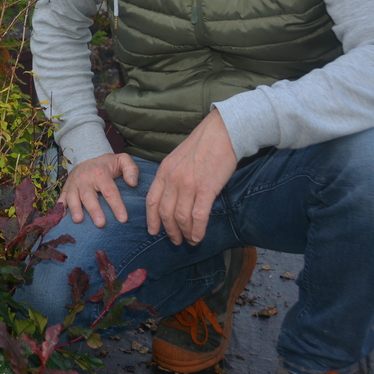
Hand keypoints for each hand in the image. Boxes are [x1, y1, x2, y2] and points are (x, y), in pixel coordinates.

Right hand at [57, 152, 140, 227]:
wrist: (88, 158)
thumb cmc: (108, 164)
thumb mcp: (122, 160)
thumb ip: (131, 169)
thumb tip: (133, 183)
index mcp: (100, 173)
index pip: (110, 191)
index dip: (116, 205)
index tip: (123, 219)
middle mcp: (85, 178)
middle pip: (89, 196)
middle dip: (94, 210)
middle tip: (101, 223)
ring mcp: (74, 184)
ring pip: (73, 197)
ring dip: (75, 209)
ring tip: (79, 220)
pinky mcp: (66, 188)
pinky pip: (62, 198)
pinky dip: (60, 207)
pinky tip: (62, 217)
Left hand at [145, 108, 237, 245]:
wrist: (221, 132)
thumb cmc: (202, 145)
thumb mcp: (178, 158)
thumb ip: (172, 175)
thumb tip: (172, 195)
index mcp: (164, 171)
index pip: (152, 200)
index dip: (152, 219)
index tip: (153, 231)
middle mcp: (173, 179)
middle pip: (165, 212)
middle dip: (169, 231)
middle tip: (175, 240)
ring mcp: (189, 184)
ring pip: (181, 218)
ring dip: (184, 233)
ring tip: (189, 241)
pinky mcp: (206, 188)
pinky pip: (198, 216)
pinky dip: (198, 230)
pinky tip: (199, 237)